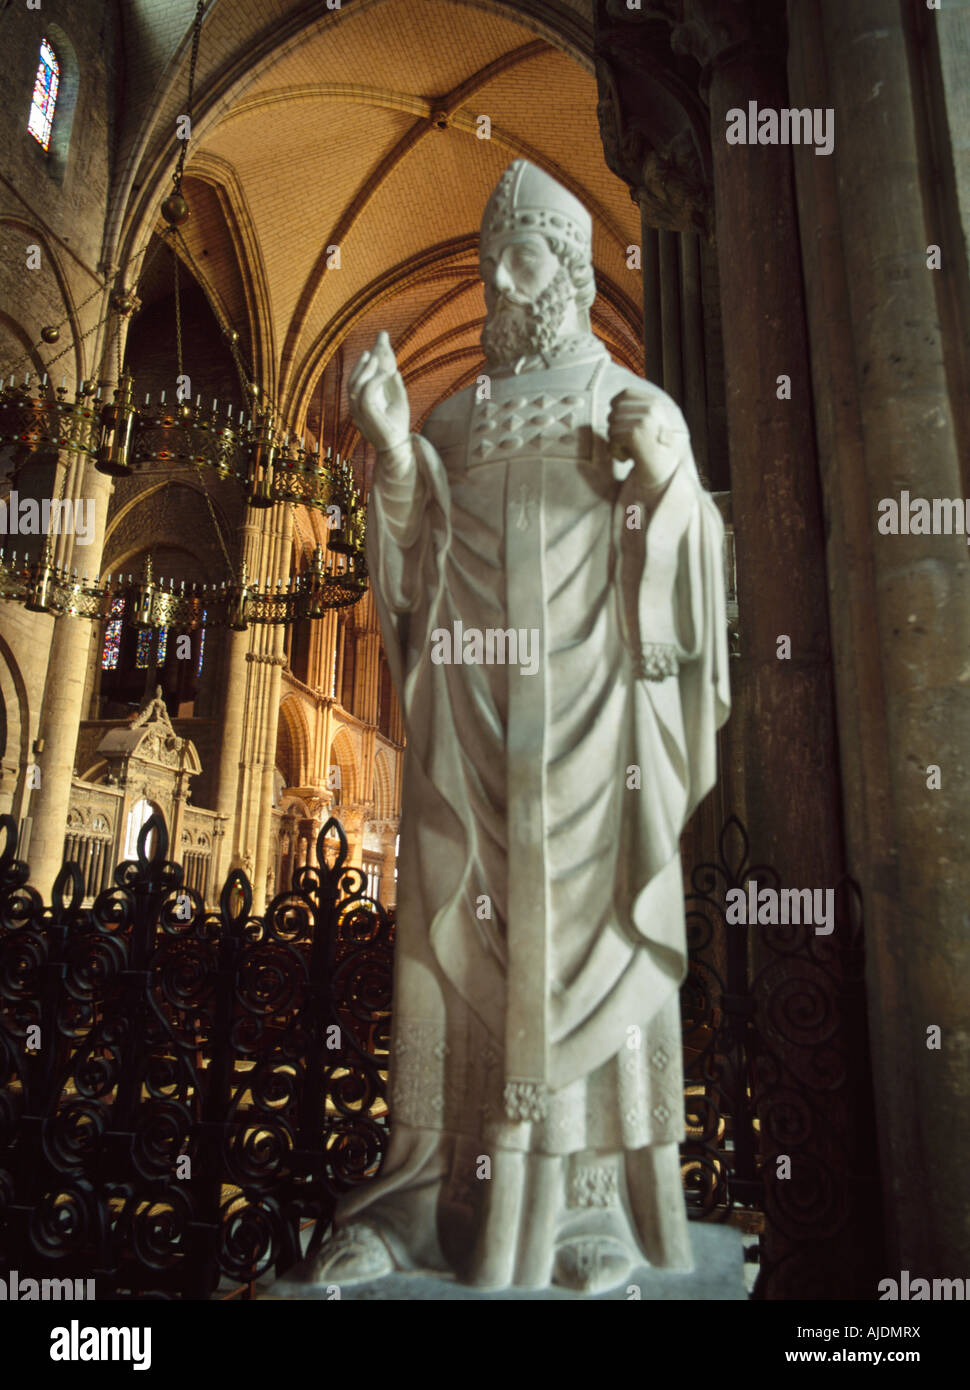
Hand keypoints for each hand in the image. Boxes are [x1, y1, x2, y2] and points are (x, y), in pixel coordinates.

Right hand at [348, 331, 410, 452]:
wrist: (398, 446)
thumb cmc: (397, 425)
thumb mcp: (398, 399)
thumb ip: (394, 384)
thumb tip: (393, 368)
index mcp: (363, 399)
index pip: (362, 376)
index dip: (369, 359)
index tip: (379, 342)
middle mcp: (357, 404)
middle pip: (355, 376)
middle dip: (368, 357)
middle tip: (381, 340)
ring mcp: (358, 409)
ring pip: (356, 383)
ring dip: (368, 367)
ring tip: (378, 355)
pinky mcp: (364, 413)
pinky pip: (366, 391)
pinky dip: (376, 379)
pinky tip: (389, 373)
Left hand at [607, 388, 688, 487]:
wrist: (666, 474)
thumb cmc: (655, 451)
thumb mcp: (651, 425)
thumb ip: (637, 411)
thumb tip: (613, 402)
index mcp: (656, 403)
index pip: (625, 393)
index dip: (615, 406)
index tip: (618, 422)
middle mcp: (651, 408)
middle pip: (614, 411)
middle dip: (614, 428)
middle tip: (626, 442)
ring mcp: (644, 420)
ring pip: (611, 426)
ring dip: (615, 442)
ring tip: (628, 451)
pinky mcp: (636, 433)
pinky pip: (612, 439)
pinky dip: (615, 452)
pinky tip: (627, 458)